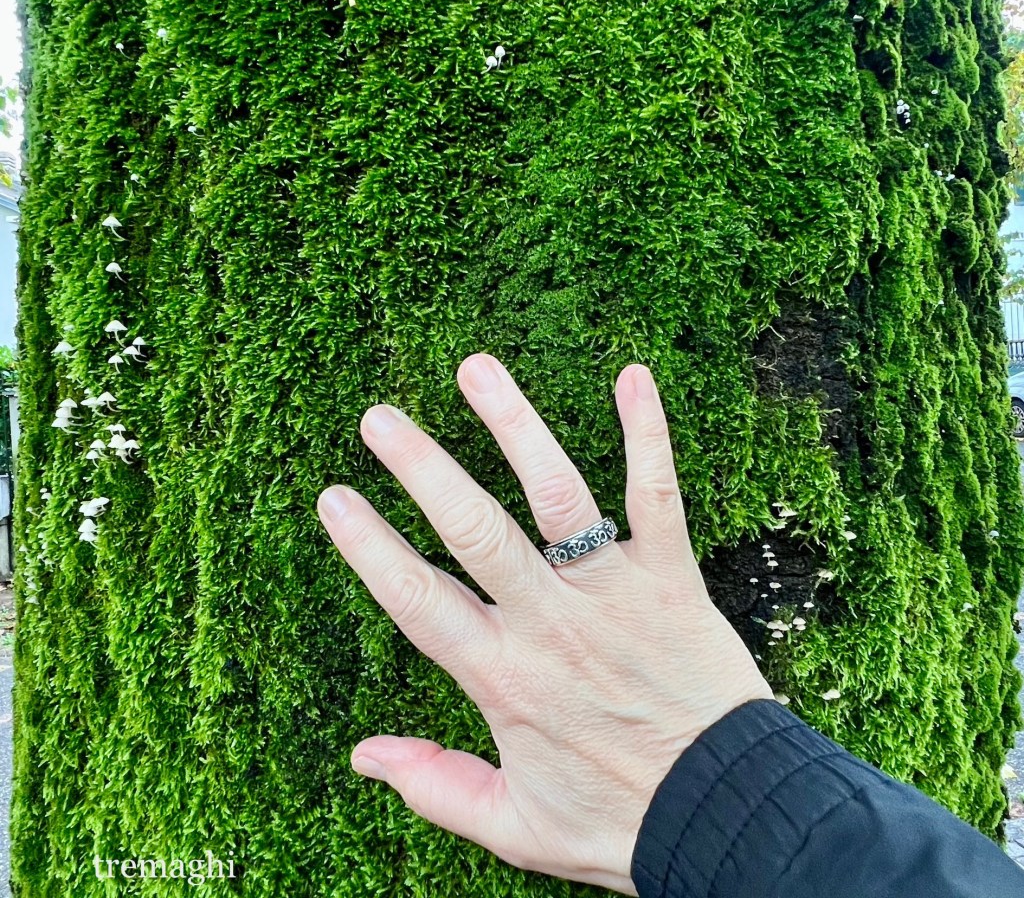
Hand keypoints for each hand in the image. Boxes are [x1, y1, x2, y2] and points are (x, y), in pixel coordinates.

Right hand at [317, 353, 773, 894]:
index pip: (418, 600)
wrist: (728, 814)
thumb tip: (360, 756)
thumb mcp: (516, 824)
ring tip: (475, 369)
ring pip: (557, 495)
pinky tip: (630, 375)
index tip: (333, 497)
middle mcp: (552, 623)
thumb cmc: (622, 819)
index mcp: (504, 677)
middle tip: (380, 417)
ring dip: (514, 426)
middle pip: (475, 530)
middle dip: (423, 468)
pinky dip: (646, 434)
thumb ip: (435, 786)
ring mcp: (613, 592)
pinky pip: (656, 495)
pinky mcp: (670, 576)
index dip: (370, 547)